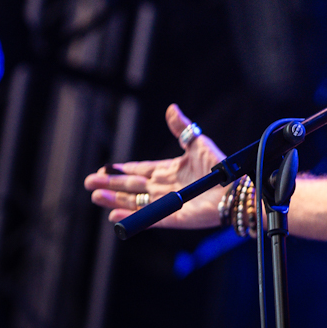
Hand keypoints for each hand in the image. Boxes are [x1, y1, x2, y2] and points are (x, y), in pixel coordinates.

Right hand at [84, 104, 227, 227]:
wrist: (237, 189)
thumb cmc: (220, 167)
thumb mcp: (198, 144)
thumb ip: (182, 129)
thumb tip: (170, 108)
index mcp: (171, 171)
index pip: (141, 170)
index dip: (122, 170)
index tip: (104, 169)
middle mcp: (166, 188)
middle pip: (133, 187)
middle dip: (111, 185)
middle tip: (89, 183)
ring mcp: (168, 204)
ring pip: (135, 202)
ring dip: (115, 201)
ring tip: (96, 197)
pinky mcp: (174, 218)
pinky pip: (149, 219)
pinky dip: (131, 218)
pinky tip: (113, 216)